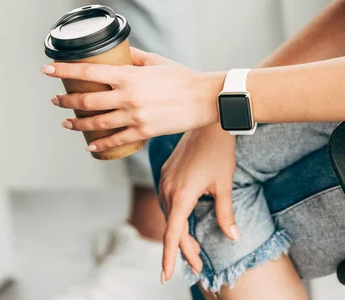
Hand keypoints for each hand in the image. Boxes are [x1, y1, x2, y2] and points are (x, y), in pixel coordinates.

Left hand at [41, 48, 223, 151]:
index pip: (87, 72)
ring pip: (96, 123)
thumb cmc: (181, 76)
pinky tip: (90, 145)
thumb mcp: (154, 60)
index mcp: (128, 76)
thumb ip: (132, 56)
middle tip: (55, 100)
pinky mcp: (143, 132)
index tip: (47, 69)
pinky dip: (99, 145)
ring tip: (66, 121)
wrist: (205, 98)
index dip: (64, 70)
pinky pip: (116, 141)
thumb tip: (116, 50)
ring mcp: (134, 117)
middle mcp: (127, 97)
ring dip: (76, 122)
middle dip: (66, 100)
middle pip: (86, 101)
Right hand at [158, 124, 238, 281]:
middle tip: (199, 265)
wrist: (210, 121)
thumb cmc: (219, 151)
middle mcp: (168, 187)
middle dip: (183, 248)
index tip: (166, 276)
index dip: (170, 257)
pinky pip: (168, 200)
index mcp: (181, 194)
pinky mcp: (167, 171)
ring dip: (180, 231)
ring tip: (195, 247)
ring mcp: (165, 178)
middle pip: (172, 226)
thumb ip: (225, 213)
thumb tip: (232, 237)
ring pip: (169, 214)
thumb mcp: (224, 184)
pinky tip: (186, 220)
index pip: (172, 234)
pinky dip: (176, 215)